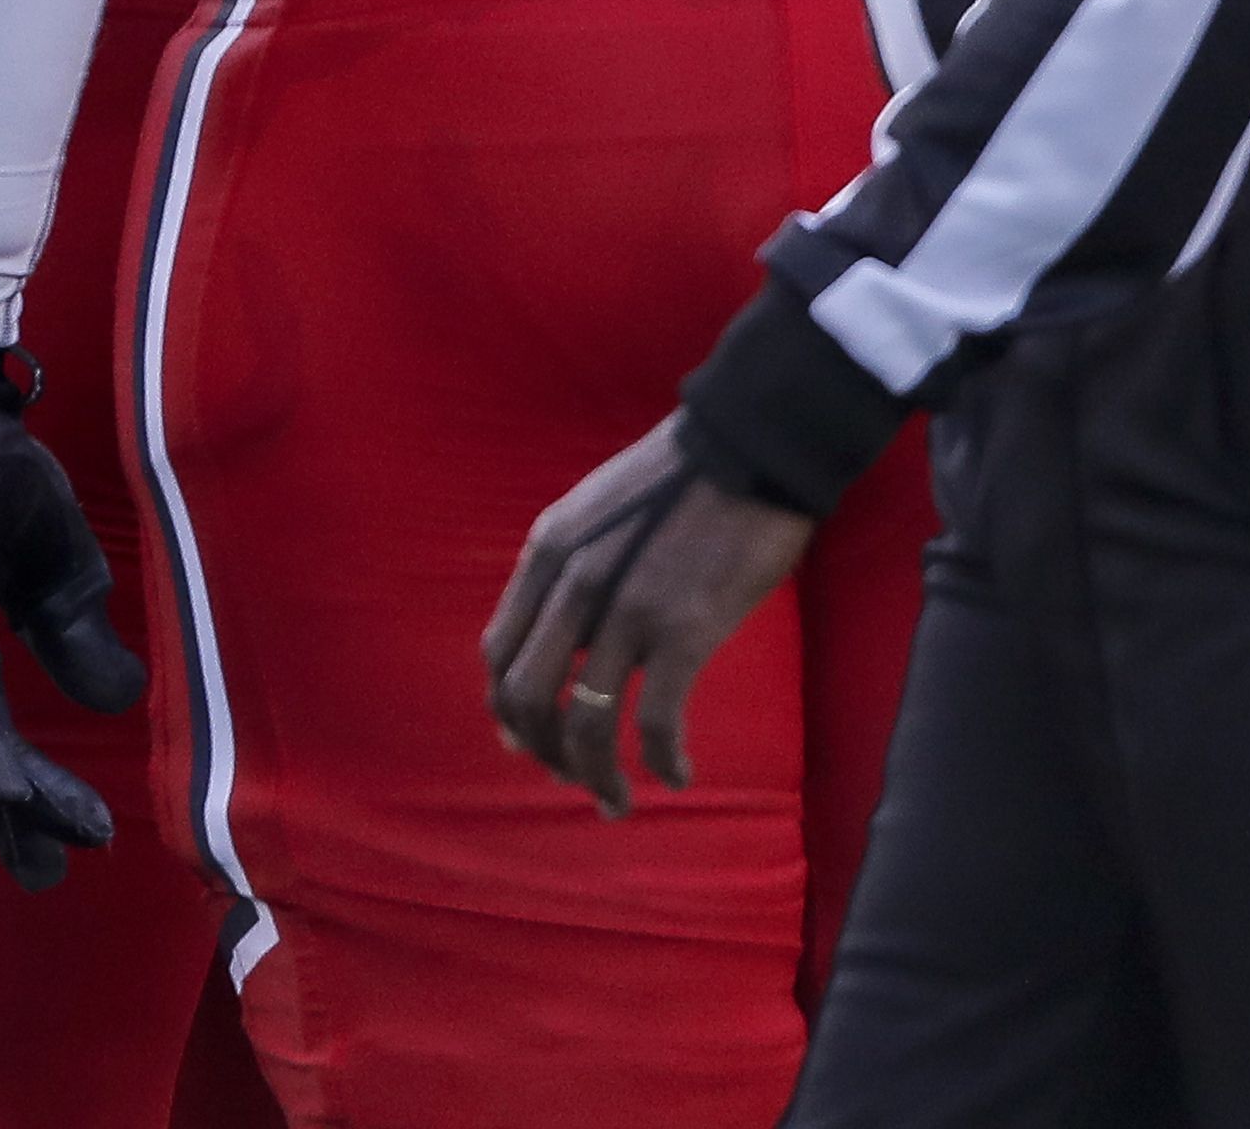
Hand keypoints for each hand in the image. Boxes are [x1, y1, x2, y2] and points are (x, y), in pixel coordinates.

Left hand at [484, 416, 815, 818]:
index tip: (527, 744)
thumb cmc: (683, 479)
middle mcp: (572, 584)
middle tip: (574, 780)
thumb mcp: (597, 513)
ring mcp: (624, 610)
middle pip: (527, 696)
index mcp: (547, 553)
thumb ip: (573, 571)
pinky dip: (661, 762)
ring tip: (617, 801)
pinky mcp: (683, 631)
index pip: (498, 650)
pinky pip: (654, 721)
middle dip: (544, 752)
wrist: (750, 448)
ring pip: (585, 721)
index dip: (508, 709)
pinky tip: (677, 777)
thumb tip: (565, 643)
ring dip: (596, 775)